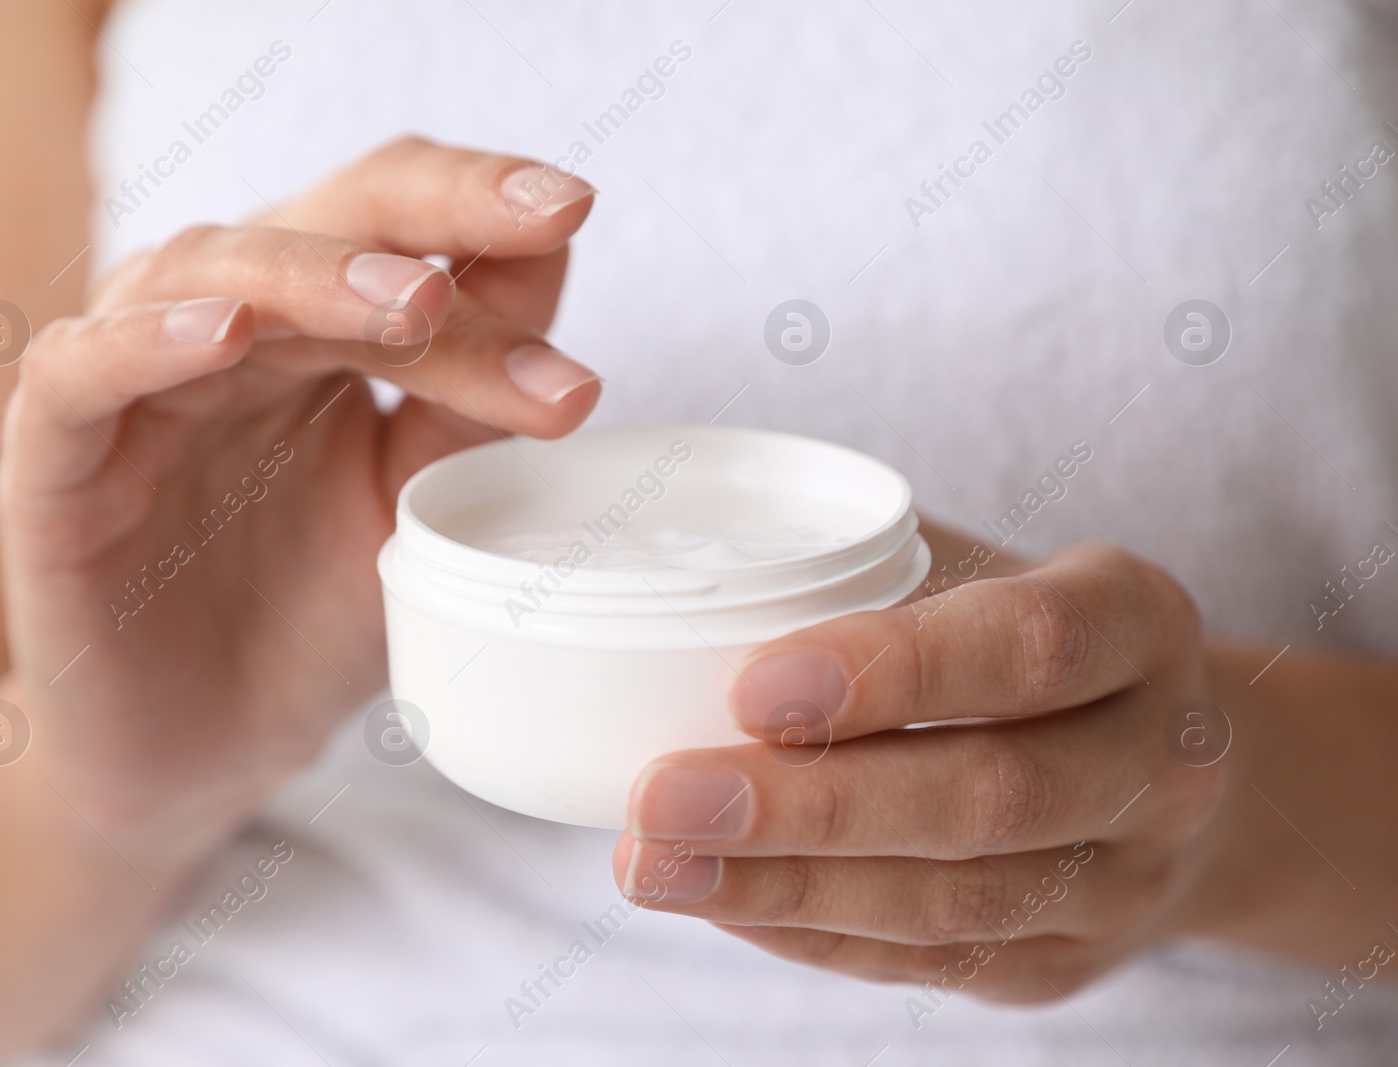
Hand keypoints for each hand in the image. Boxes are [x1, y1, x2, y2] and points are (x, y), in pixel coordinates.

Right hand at [0, 137, 600, 834]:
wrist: (201, 755)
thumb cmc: (308, 619)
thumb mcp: (416, 504)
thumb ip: (471, 399)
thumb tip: (560, 267)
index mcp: (315, 329)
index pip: (397, 223)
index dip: (481, 202)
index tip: (576, 205)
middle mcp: (225, 330)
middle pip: (318, 220)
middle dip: (430, 216)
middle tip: (535, 223)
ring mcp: (135, 385)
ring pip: (206, 273)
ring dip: (317, 277)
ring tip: (416, 302)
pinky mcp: (52, 461)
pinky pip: (80, 373)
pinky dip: (147, 342)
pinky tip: (229, 336)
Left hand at [613, 528, 1226, 1001]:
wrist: (1153, 765)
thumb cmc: (1017, 640)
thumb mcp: (977, 569)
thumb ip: (867, 570)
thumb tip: (688, 589)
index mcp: (1140, 623)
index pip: (1027, 647)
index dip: (892, 671)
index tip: (751, 689)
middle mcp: (1162, 758)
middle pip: (987, 796)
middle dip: (808, 807)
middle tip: (663, 798)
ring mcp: (1127, 880)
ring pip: (951, 904)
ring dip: (784, 889)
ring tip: (653, 865)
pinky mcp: (1067, 962)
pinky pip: (928, 965)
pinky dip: (808, 933)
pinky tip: (717, 900)